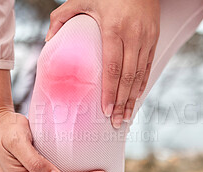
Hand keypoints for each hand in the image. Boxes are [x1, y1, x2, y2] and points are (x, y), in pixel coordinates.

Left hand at [46, 0, 160, 127]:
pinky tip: (137, 97)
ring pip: (140, 75)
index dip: (110, 92)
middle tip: (116, 121)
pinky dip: (142, 84)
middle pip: (127, 77)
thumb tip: (48, 39)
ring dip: (133, 98)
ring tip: (127, 116)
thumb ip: (62, 17)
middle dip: (122, 102)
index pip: (112, 68)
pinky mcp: (154, 38)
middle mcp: (132, 36)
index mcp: (112, 28)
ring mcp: (145, 38)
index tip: (106, 111)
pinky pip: (148, 66)